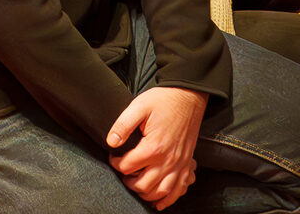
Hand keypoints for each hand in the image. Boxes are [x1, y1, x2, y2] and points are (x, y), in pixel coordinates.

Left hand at [107, 86, 205, 209]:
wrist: (188, 98)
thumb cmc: (162, 101)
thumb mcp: (138, 106)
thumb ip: (122, 125)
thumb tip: (111, 142)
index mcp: (153, 146)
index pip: (128, 166)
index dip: (116, 163)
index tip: (113, 157)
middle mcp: (168, 160)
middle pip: (144, 185)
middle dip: (128, 182)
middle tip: (122, 173)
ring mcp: (180, 165)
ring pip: (161, 192)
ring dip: (146, 193)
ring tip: (135, 185)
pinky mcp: (187, 165)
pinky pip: (179, 190)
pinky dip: (168, 199)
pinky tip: (158, 201)